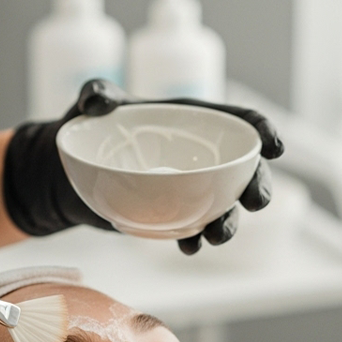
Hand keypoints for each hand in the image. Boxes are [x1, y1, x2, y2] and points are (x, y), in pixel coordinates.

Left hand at [2, 79, 283, 252]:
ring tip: (217, 236)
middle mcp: (197, 155)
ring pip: (225, 207)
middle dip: (258, 186)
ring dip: (230, 224)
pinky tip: (188, 248)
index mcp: (192, 121)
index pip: (239, 121)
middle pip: (245, 170)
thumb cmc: (86, 129)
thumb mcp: (91, 104)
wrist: (66, 171)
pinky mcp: (171, 214)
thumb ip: (97, 94)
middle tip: (255, 202)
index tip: (275, 148)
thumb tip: (96, 101)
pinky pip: (194, 230)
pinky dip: (195, 241)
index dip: (264, 131)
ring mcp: (188, 187)